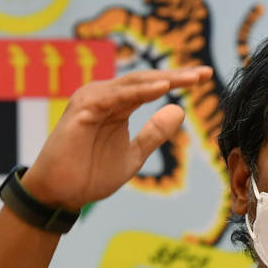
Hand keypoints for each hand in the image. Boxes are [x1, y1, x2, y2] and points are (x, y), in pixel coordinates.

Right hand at [22, 67, 212, 209]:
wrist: (60, 193)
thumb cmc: (90, 174)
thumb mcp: (134, 154)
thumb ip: (154, 133)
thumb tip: (179, 109)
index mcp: (117, 104)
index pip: (151, 87)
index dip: (178, 81)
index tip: (206, 77)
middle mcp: (105, 96)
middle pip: (146, 80)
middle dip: (176, 75)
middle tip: (205, 73)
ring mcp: (92, 100)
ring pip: (133, 83)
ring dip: (162, 79)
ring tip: (189, 78)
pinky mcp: (82, 109)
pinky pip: (115, 97)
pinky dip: (138, 91)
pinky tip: (162, 88)